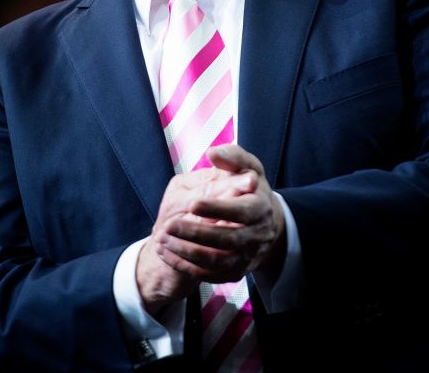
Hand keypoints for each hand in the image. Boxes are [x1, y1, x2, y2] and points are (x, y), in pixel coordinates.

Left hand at [154, 145, 286, 283]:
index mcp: (260, 207)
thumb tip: (214, 152)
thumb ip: (232, 157)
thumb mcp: (249, 168)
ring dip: (188, 253)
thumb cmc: (250, 191)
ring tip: (163, 240)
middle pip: (228, 239)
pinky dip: (187, 267)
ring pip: (217, 261)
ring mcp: (247, 256)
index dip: (218, 208)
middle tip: (170, 226)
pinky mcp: (235, 272)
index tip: (193, 203)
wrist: (264, 225)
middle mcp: (257, 235)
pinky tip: (168, 254)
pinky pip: (211, 275)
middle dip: (197, 234)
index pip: (242, 210)